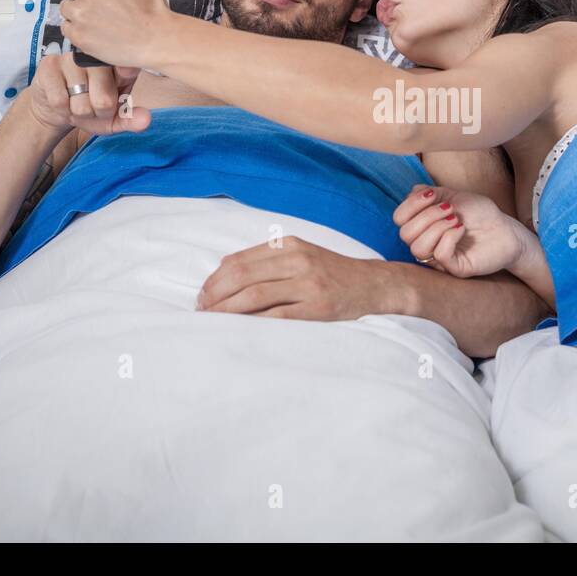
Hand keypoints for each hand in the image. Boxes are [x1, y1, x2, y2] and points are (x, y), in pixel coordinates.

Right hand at [23, 51, 150, 136]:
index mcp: (118, 64)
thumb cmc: (91, 107)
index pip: (128, 72)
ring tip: (77, 103)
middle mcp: (96, 56)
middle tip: (92, 107)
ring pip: (80, 104)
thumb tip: (146, 120)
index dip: (121, 89)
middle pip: (104, 100)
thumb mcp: (114, 118)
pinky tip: (62, 101)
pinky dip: (62, 109)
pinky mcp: (50, 65)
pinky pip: (59, 100)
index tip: (117, 88)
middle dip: (97, 114)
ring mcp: (71, 58)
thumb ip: (130, 119)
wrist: (58, 108)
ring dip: (78, 113)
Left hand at [195, 236, 387, 320]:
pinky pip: (277, 316)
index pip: (240, 261)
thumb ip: (269, 260)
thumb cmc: (333, 274)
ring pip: (254, 296)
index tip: (203, 296)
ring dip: (227, 311)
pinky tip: (239, 329)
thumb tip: (224, 270)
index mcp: (291, 246)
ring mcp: (309, 283)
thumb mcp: (303, 256)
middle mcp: (298, 260)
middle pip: (242, 277)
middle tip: (202, 312)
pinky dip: (252, 323)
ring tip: (213, 321)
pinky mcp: (318, 307)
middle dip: (215, 296)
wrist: (374, 286)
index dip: (215, 280)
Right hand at [392, 184, 525, 277]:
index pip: (399, 219)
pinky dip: (449, 237)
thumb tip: (414, 192)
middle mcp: (427, 244)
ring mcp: (439, 259)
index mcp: (423, 227)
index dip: (411, 204)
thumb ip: (431, 194)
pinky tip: (461, 229)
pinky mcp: (455, 268)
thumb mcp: (453, 197)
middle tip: (449, 209)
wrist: (506, 228)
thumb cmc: (480, 213)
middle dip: (426, 215)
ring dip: (436, 227)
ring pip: (417, 248)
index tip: (432, 194)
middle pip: (405, 234)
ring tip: (455, 219)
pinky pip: (439, 255)